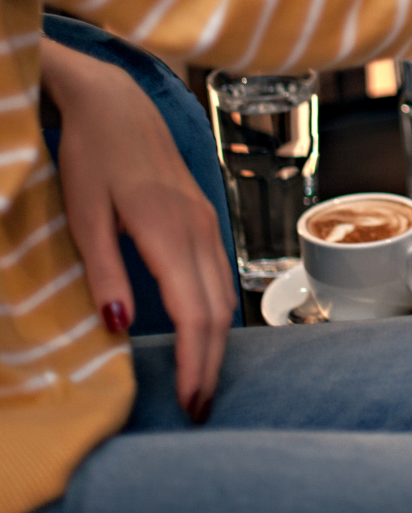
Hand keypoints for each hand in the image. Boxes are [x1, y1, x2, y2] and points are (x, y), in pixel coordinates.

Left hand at [40, 39, 235, 420]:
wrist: (117, 103)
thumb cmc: (93, 156)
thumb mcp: (84, 215)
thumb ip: (105, 271)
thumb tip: (118, 327)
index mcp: (169, 231)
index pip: (194, 313)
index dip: (194, 362)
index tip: (188, 402)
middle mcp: (199, 229)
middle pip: (218, 310)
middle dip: (211, 363)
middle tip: (198, 409)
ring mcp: (207, 221)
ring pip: (224, 292)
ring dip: (217, 340)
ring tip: (201, 379)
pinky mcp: (204, 216)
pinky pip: (220, 273)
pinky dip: (217, 311)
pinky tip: (202, 330)